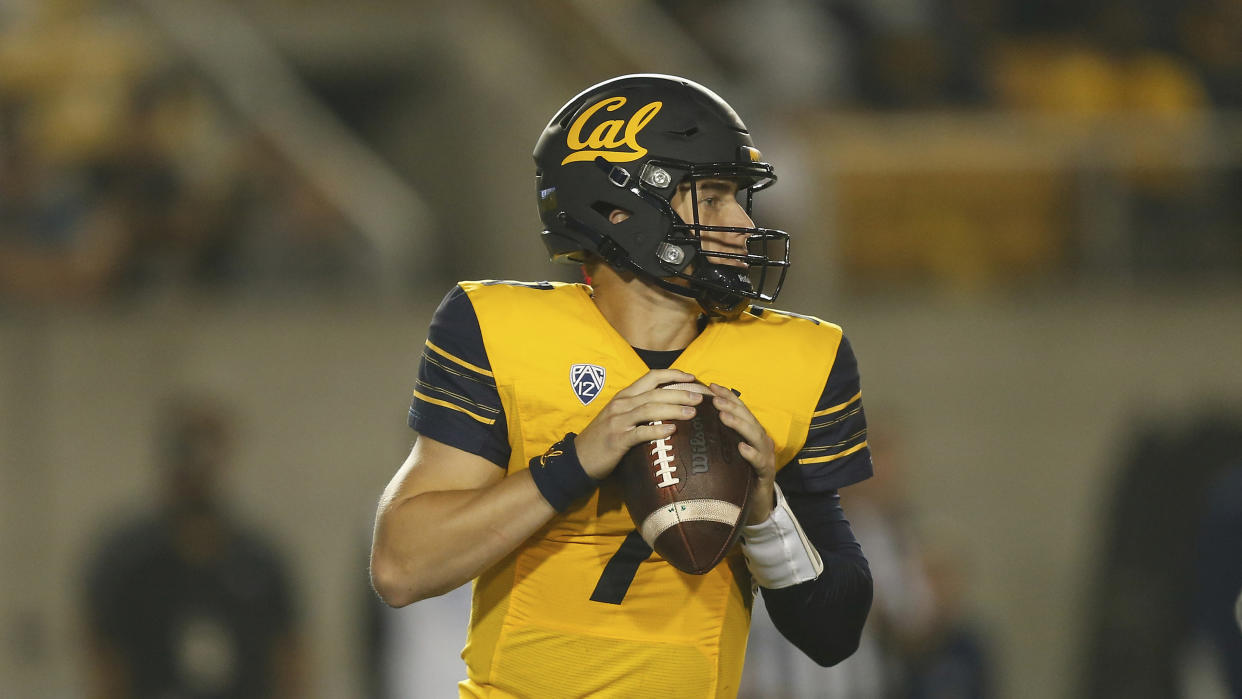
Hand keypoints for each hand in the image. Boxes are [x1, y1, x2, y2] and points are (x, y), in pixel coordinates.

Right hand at [575, 369, 704, 479]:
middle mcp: (621, 404)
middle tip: (701, 397)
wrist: (579, 458)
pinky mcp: (617, 439)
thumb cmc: (604, 437)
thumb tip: (669, 406)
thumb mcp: (620, 416)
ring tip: (692, 413)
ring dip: (673, 409)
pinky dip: (656, 430)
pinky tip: (672, 431)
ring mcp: (618, 421)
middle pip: (655, 392)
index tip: (692, 378)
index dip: (673, 375)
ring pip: (649, 409)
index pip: (651, 377)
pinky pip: (640, 433)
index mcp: (624, 396)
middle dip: (680, 393)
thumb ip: (640, 408)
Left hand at [708, 383, 776, 523]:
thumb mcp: (725, 455)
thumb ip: (714, 440)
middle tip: (715, 398)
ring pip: (754, 436)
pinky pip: (760, 462)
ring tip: (724, 416)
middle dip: (731, 406)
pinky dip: (752, 454)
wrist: (755, 506)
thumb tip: (688, 425)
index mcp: (749, 434)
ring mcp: (764, 456)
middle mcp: (758, 441)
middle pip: (747, 418)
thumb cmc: (736, 477)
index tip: (711, 386)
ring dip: (739, 425)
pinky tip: (742, 448)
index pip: (739, 410)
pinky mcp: (766, 473)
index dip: (727, 397)